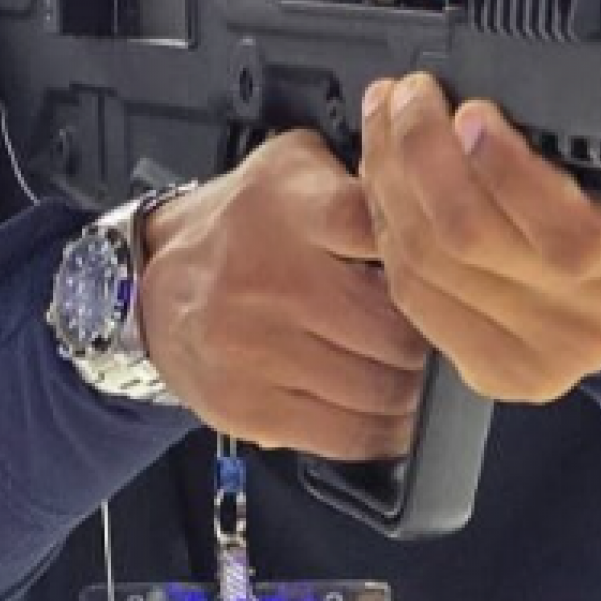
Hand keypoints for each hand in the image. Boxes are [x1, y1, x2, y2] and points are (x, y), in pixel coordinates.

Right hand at [140, 134, 428, 459]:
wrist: (150, 284)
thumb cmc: (239, 226)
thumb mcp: (293, 167)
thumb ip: (365, 172)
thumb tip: (441, 194)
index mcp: (291, 209)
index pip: (389, 234)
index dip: (433, 260)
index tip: (450, 272)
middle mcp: (271, 280)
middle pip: (397, 328)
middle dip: (433, 337)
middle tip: (444, 335)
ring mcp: (256, 350)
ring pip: (381, 388)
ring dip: (416, 388)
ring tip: (421, 372)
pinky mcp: (248, 407)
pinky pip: (347, 434)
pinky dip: (385, 430)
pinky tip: (395, 413)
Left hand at [355, 76, 600, 401]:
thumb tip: (525, 80)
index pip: (569, 234)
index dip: (503, 168)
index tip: (472, 110)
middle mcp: (595, 318)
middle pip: (471, 240)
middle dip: (419, 150)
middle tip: (409, 95)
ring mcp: (540, 355)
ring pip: (427, 265)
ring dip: (389, 180)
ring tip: (387, 120)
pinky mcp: (494, 371)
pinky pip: (414, 296)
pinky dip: (387, 228)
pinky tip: (386, 181)